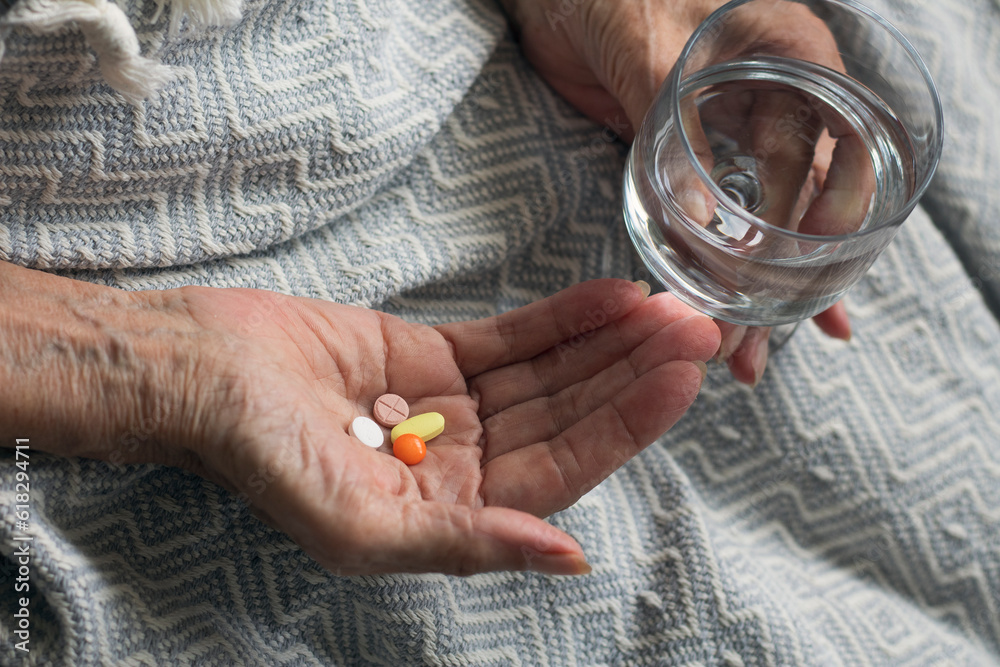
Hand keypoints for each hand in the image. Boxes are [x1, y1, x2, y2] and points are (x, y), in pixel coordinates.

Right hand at [170, 279, 719, 575]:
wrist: (201, 372)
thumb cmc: (265, 457)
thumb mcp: (361, 525)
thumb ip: (468, 542)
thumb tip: (571, 561)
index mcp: (452, 515)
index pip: (561, 469)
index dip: (623, 426)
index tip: (679, 379)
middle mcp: (464, 464)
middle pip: (568, 415)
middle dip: (632, 374)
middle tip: (696, 329)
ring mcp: (453, 406)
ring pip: (551, 373)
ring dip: (609, 342)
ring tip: (669, 306)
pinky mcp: (433, 355)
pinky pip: (513, 336)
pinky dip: (563, 316)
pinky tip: (611, 296)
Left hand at [502, 0, 853, 384]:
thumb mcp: (650, 57)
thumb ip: (676, 136)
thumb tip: (706, 228)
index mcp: (793, 60)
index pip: (823, 152)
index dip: (817, 220)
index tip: (799, 278)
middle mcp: (778, 102)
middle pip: (801, 202)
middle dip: (789, 278)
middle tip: (767, 342)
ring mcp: (735, 134)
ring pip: (763, 221)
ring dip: (756, 288)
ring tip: (747, 357)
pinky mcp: (690, 160)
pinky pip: (717, 219)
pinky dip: (720, 266)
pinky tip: (724, 311)